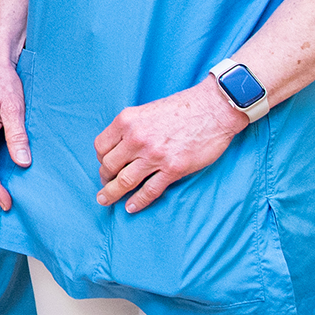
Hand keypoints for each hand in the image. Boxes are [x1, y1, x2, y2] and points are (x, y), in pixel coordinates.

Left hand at [94, 78, 247, 213]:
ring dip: (112, 194)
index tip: (104, 165)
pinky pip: (149, 190)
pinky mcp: (173, 168)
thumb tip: (121, 149)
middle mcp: (137, 138)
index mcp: (127, 121)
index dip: (100, 159)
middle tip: (105, 185)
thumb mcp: (146, 110)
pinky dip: (138, 201)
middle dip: (105, 178)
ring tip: (106, 200)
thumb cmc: (182, 107)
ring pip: (125, 181)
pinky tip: (131, 207)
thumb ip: (132, 128)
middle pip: (109, 165)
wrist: (213, 108)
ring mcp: (154, 155)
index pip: (101, 146)